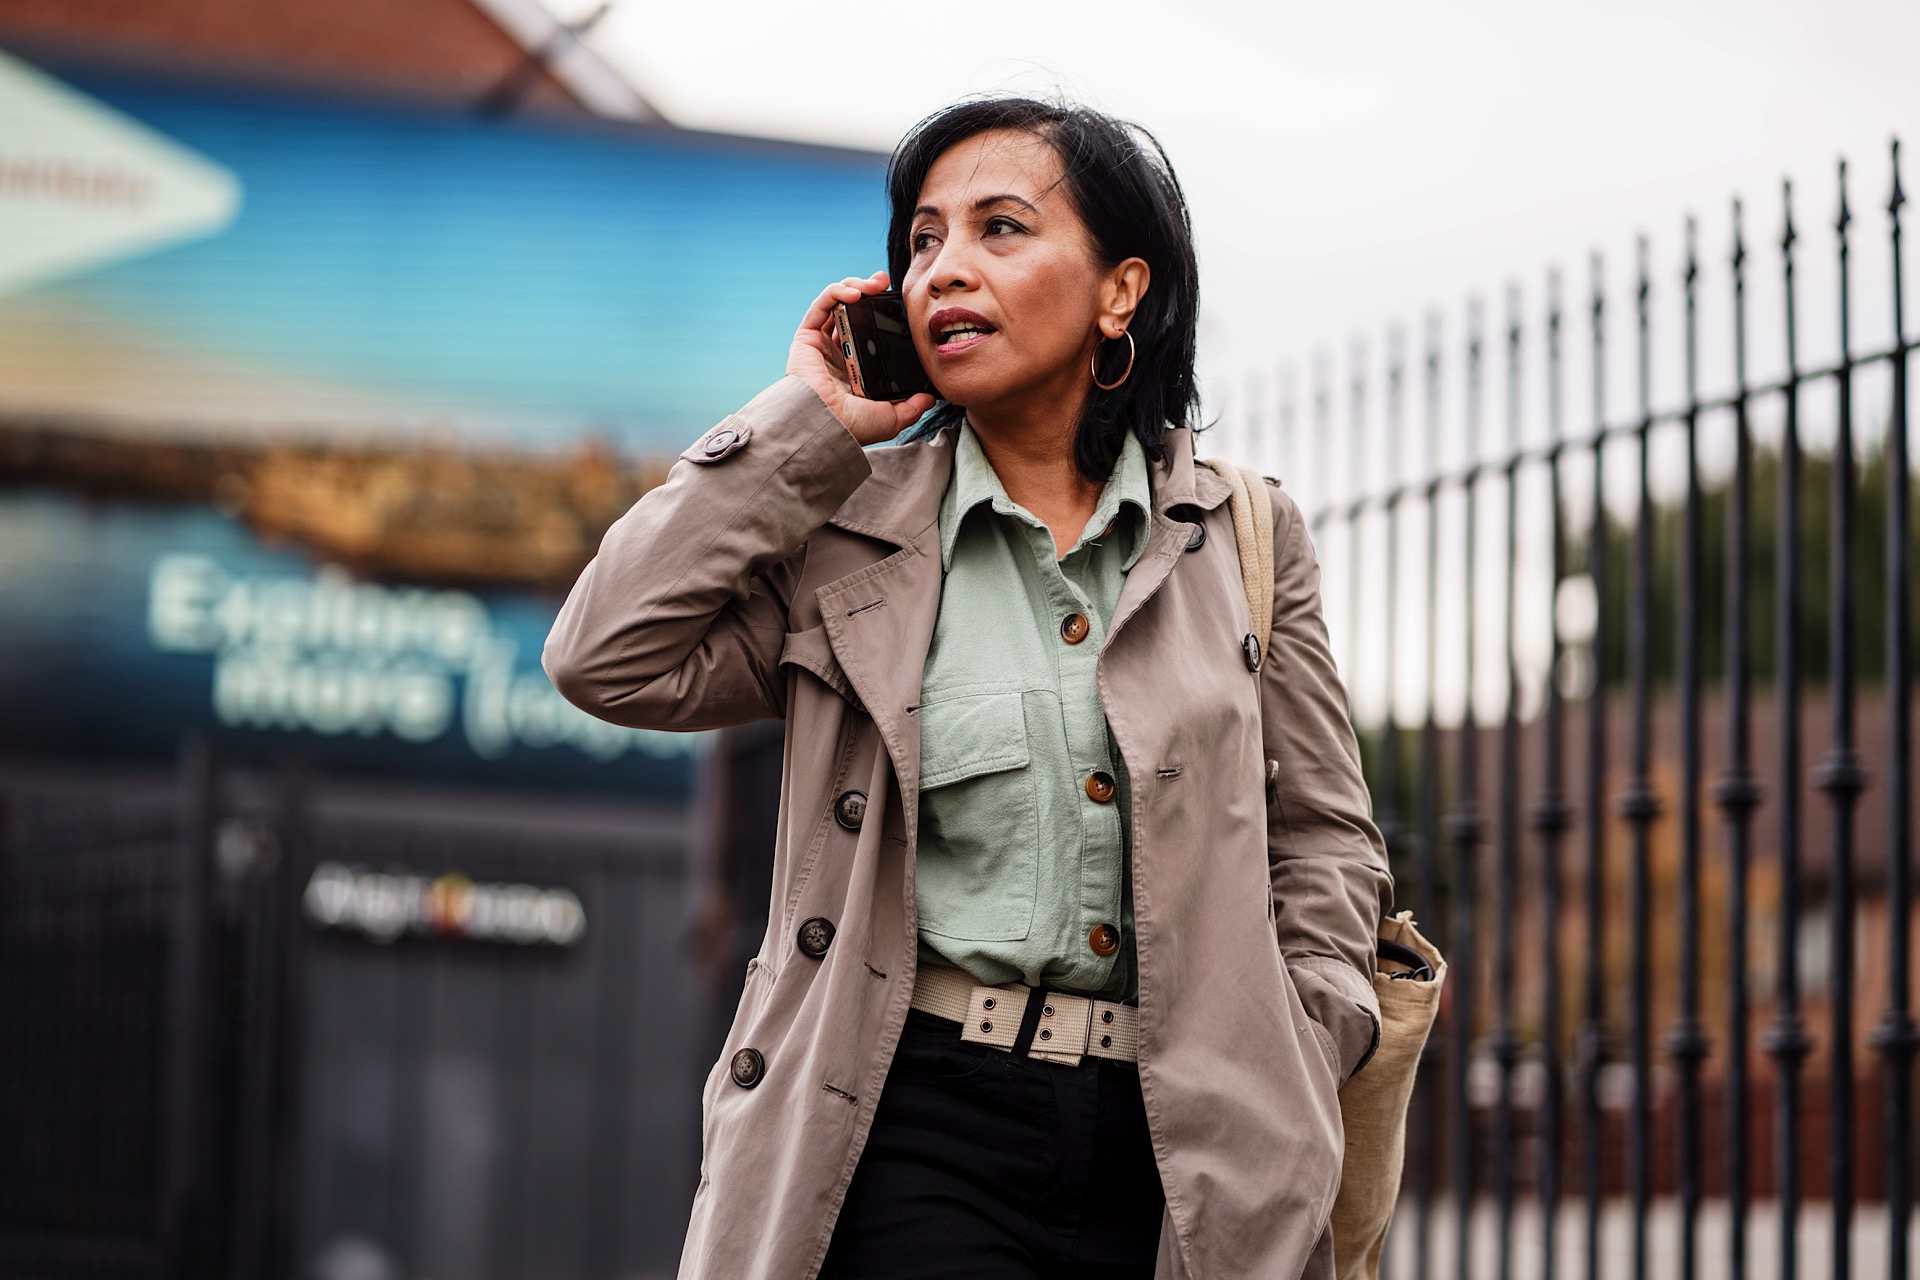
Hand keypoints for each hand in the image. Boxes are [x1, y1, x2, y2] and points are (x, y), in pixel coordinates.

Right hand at [786, 271, 936, 445]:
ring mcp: (821, 345)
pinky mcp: (806, 338)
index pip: (869, 334)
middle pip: (853, 313)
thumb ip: (912, 406)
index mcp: (854, 371)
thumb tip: (930, 398)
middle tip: (885, 284)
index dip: (882, 316)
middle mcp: (837, 355)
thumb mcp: (892, 418)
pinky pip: (821, 306)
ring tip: (873, 284)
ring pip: (837, 304)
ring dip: (855, 286)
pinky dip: (837, 292)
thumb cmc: (853, 426)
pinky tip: (856, 292)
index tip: (899, 306)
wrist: (827, 424)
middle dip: (869, 293)